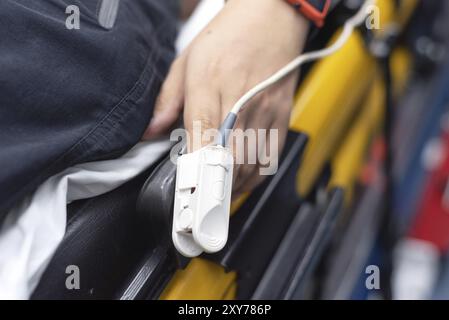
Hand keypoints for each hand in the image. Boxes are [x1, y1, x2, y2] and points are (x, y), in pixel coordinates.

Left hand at [144, 0, 308, 195]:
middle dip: (213, 190)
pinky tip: (240, 184)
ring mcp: (265, 112)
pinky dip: (254, 178)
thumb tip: (151, 132)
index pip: (200, 138)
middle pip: (229, 159)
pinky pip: (270, 159)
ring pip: (250, 164)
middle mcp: (240, 102)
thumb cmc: (228, 37)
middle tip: (198, 209)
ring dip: (231, 188)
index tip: (185, 194)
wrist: (271, 20)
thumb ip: (167, 100)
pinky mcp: (282, 118)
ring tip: (216, 198)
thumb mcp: (187, 61)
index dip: (194, 171)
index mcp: (210, 85)